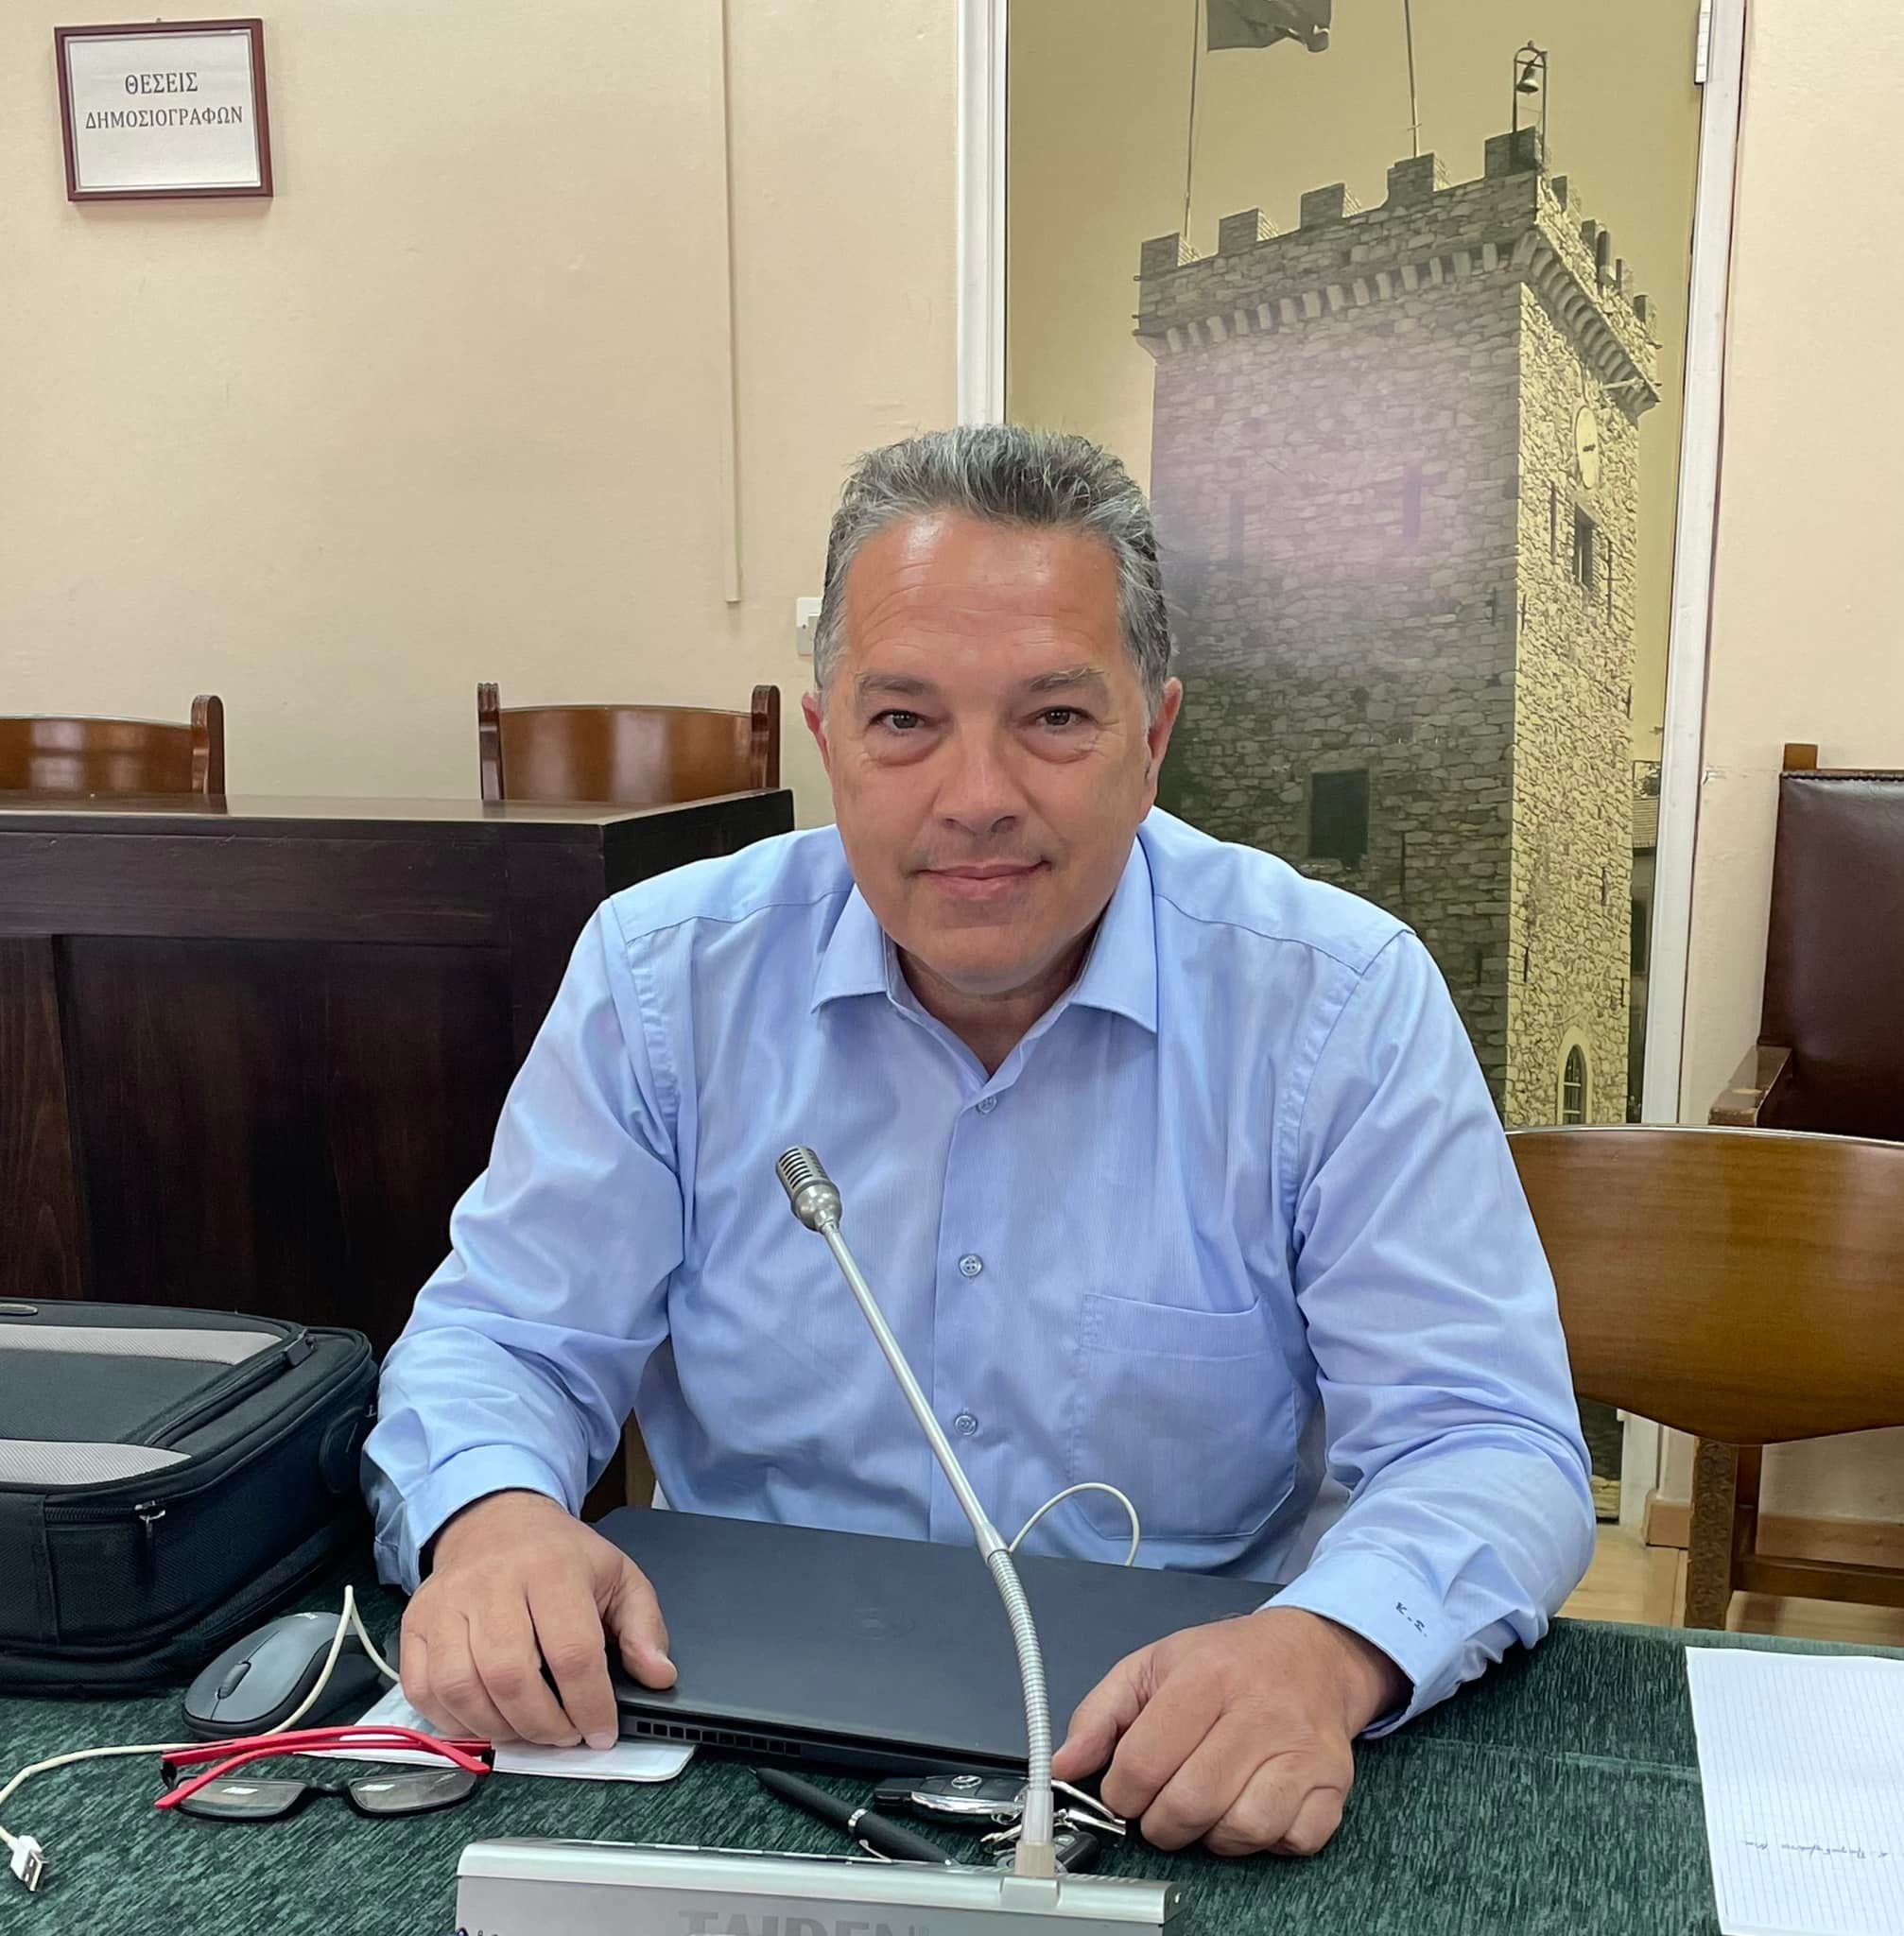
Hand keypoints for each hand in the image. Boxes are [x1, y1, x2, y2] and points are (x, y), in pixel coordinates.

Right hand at [400, 1489, 674, 1749]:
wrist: (495, 1521)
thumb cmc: (559, 1556)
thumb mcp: (617, 1575)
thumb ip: (644, 1626)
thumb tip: (659, 1675)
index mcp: (552, 1568)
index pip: (572, 1650)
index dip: (590, 1704)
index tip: (602, 1732)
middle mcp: (493, 1583)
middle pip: (511, 1675)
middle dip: (543, 1724)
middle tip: (565, 1735)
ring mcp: (446, 1604)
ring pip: (462, 1686)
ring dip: (499, 1728)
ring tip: (529, 1730)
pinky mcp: (414, 1623)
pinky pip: (423, 1689)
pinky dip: (453, 1721)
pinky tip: (486, 1719)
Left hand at [1051, 1607, 1405, 1857]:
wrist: (1311, 1654)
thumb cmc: (1226, 1662)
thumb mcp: (1154, 1665)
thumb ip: (1100, 1713)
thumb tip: (1061, 1766)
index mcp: (1206, 1677)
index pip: (1145, 1761)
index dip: (1121, 1792)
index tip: (1123, 1792)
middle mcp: (1259, 1711)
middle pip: (1189, 1804)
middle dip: (1160, 1823)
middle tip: (1160, 1809)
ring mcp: (1301, 1750)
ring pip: (1240, 1831)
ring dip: (1211, 1835)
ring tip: (1207, 1806)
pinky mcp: (1334, 1783)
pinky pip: (1291, 1841)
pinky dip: (1265, 1841)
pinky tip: (1252, 1807)